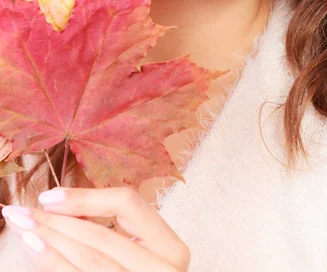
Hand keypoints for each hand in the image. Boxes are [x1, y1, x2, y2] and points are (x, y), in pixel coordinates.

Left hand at [2, 187, 190, 270]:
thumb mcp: (137, 250)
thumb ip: (109, 228)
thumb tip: (58, 204)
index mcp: (171, 247)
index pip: (128, 204)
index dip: (86, 197)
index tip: (48, 197)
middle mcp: (164, 270)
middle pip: (101, 235)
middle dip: (57, 221)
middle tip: (22, 211)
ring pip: (88, 259)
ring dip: (50, 241)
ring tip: (23, 228)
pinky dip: (55, 265)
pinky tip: (36, 251)